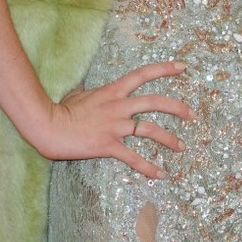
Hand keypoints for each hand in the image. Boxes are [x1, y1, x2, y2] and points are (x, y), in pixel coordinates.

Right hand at [37, 60, 195, 178]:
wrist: (49, 126)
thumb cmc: (61, 110)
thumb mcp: (78, 93)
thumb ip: (89, 91)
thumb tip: (86, 87)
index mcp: (113, 90)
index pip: (143, 74)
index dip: (164, 69)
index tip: (183, 67)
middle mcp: (118, 105)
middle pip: (155, 102)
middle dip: (177, 107)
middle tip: (191, 115)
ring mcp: (115, 125)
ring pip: (150, 129)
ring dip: (169, 138)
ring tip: (182, 147)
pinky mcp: (109, 145)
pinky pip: (133, 157)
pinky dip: (148, 167)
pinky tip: (160, 175)